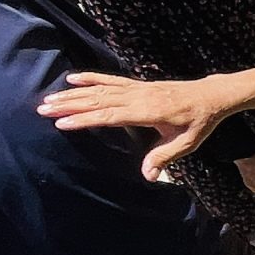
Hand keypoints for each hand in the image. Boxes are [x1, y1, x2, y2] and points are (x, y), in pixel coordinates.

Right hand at [38, 72, 230, 180]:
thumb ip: (165, 157)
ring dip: (74, 93)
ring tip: (50, 97)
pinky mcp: (138, 84)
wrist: (211, 96)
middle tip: (43, 109)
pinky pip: (111, 80)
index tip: (62, 123)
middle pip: (98, 100)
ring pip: (100, 89)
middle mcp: (139, 97)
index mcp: (149, 112)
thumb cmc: (200, 122)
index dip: (86, 119)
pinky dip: (91, 78)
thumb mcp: (186, 143)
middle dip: (70, 105)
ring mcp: (137, 88)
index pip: (111, 116)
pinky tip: (73, 78)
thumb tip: (149, 177)